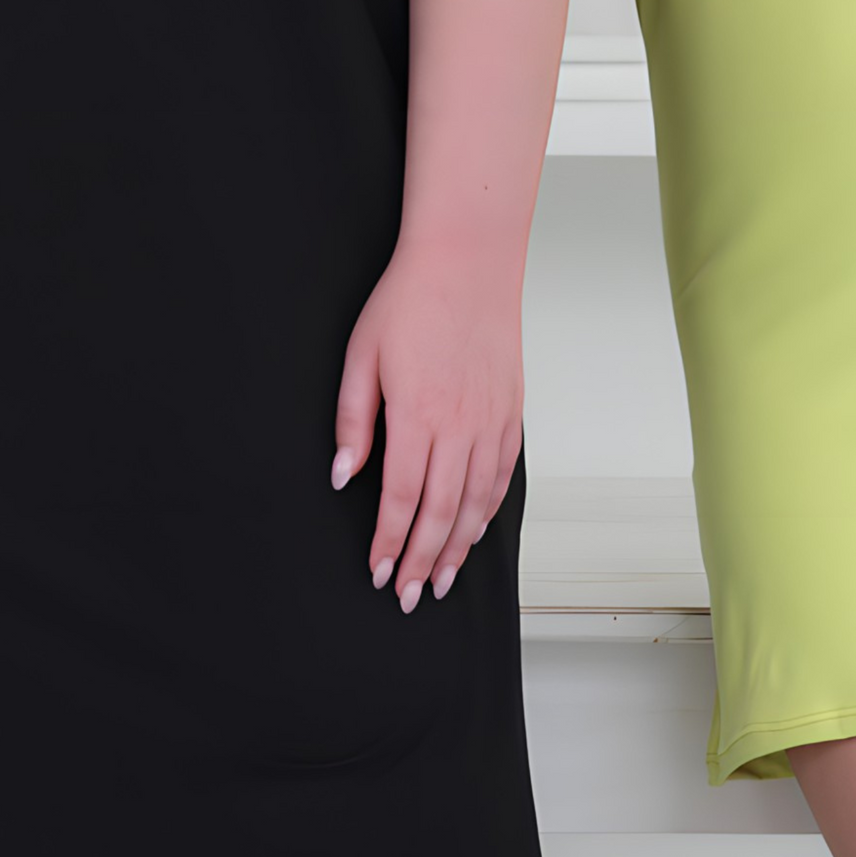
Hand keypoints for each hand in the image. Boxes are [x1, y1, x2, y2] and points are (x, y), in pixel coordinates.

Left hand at [331, 242, 523, 613]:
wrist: (468, 261)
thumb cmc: (410, 300)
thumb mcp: (362, 354)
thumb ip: (354, 419)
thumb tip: (345, 475)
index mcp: (418, 414)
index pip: (403, 498)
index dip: (389, 541)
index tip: (377, 570)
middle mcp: (460, 424)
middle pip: (442, 512)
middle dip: (421, 560)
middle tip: (406, 595)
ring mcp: (491, 419)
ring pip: (476, 501)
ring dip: (457, 547)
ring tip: (439, 580)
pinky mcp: (511, 411)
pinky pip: (501, 475)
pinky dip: (487, 510)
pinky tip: (473, 530)